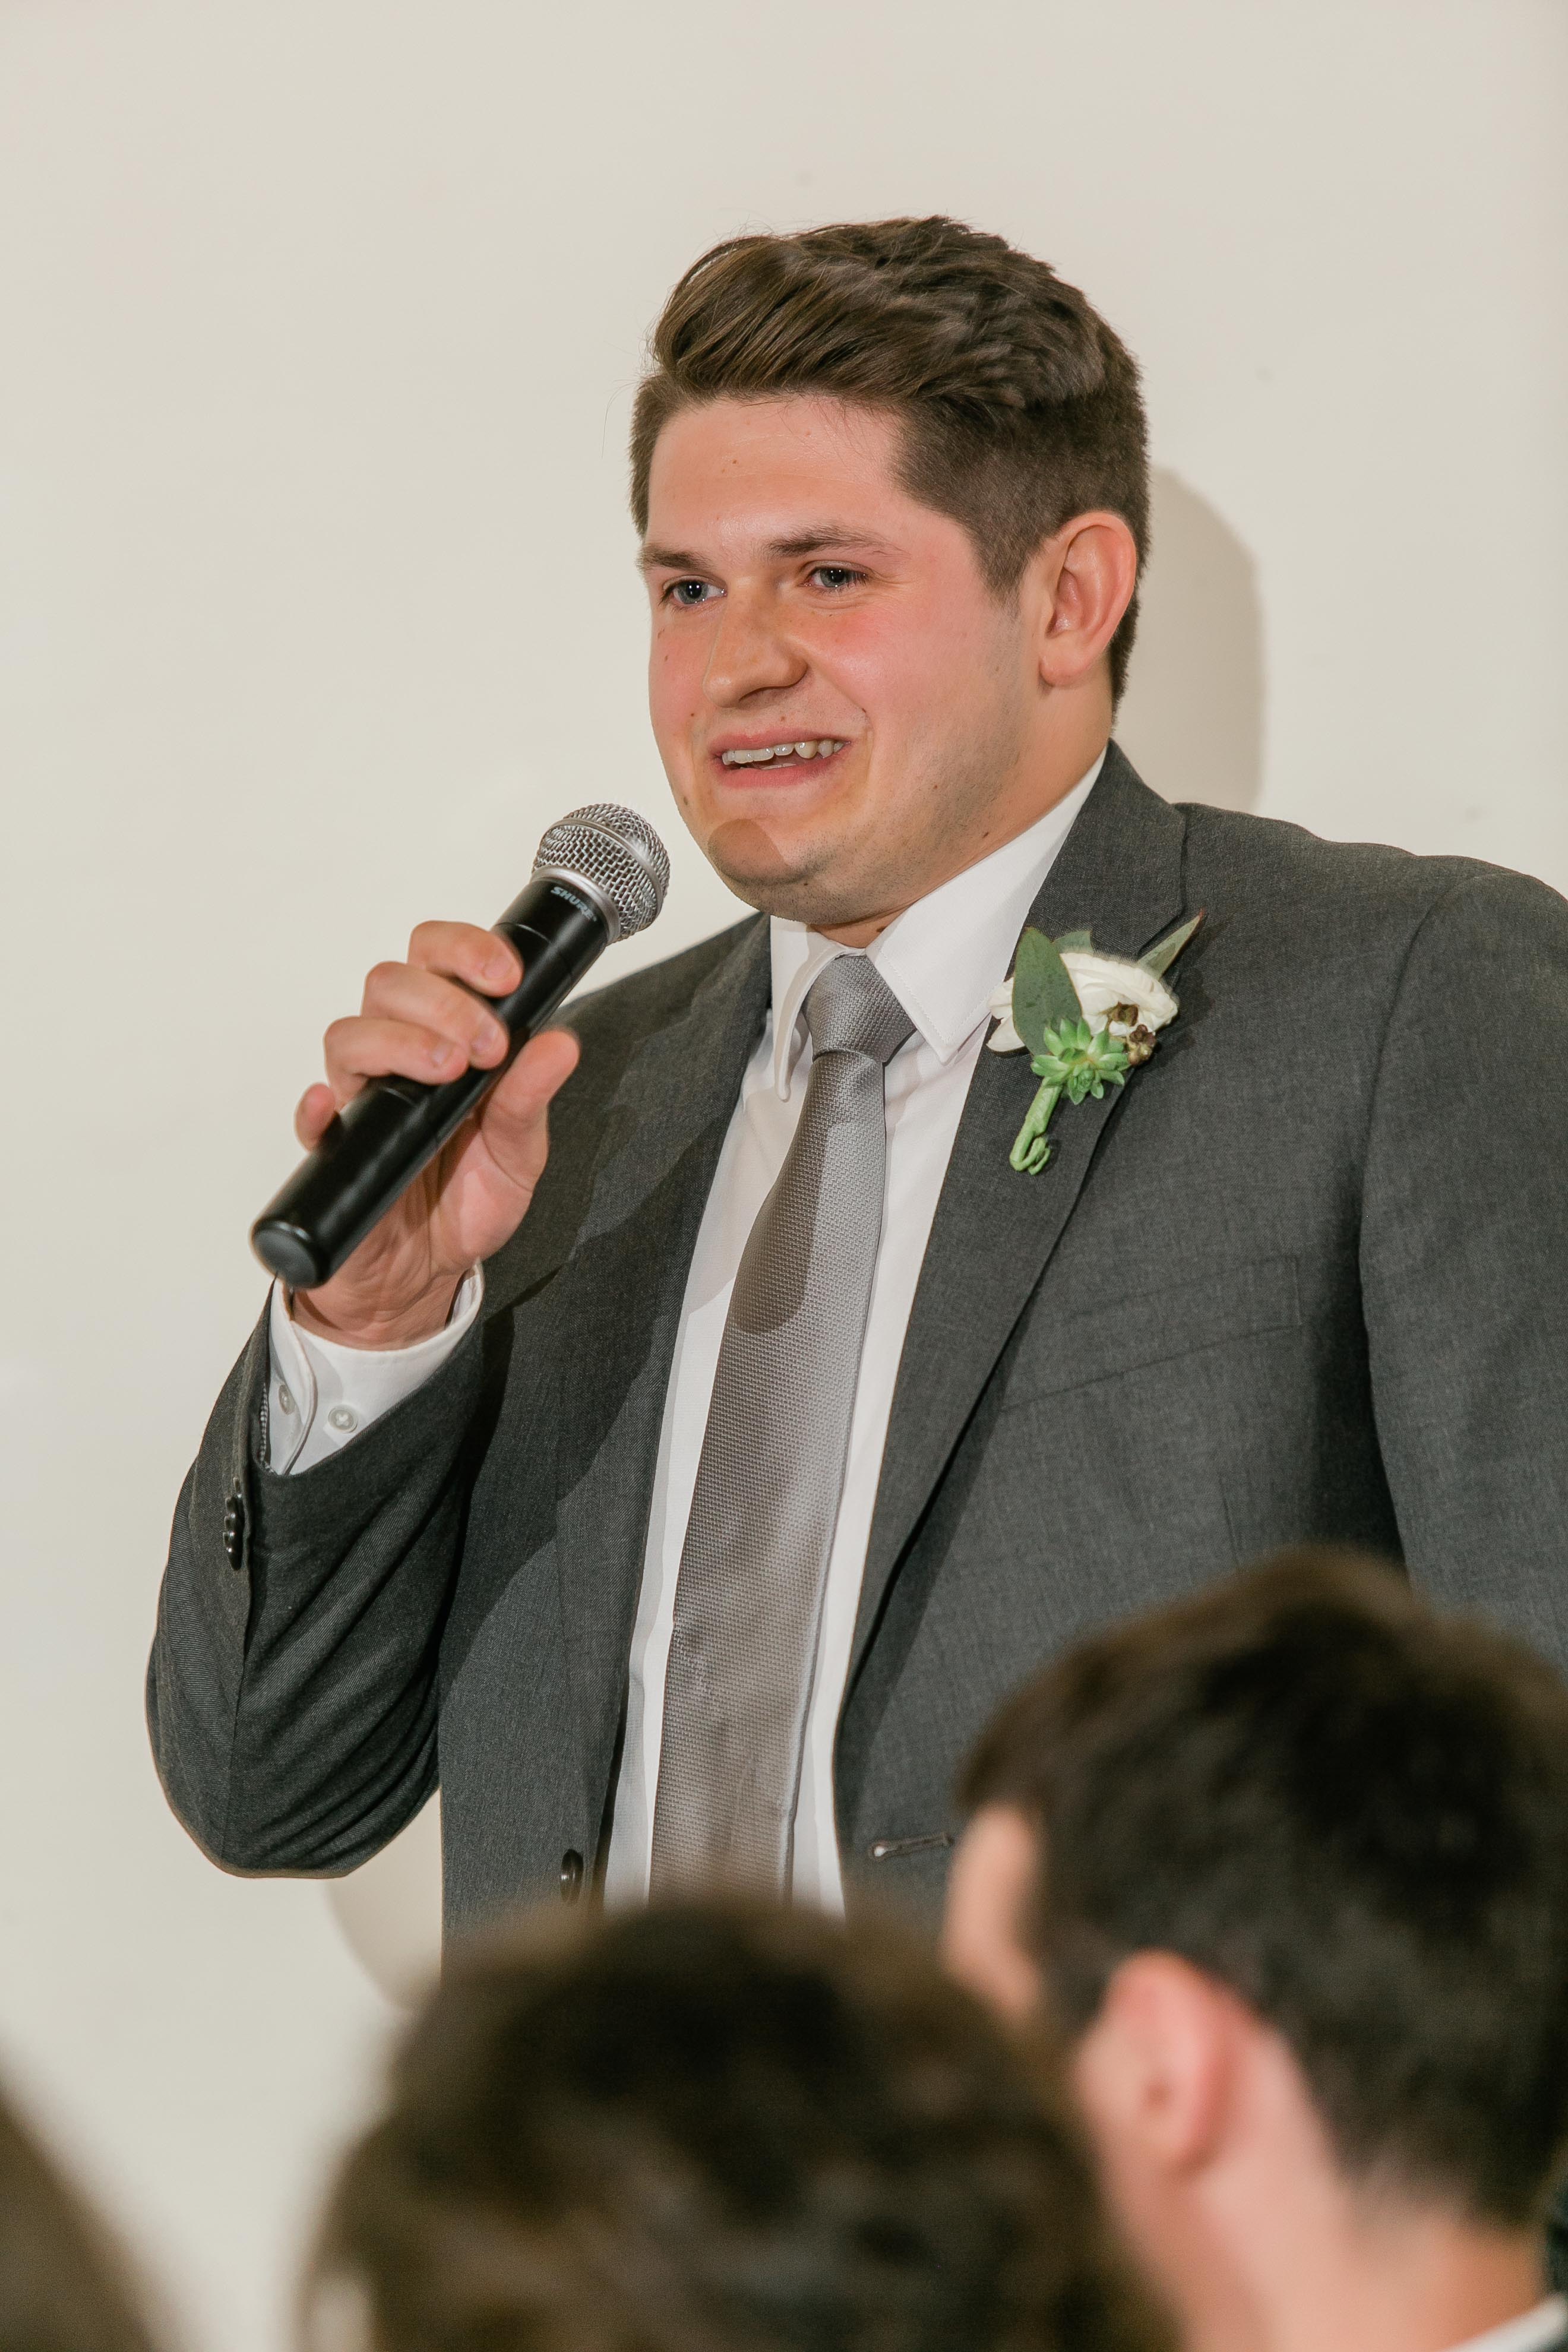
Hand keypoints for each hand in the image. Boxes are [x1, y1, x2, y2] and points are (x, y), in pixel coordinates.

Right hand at [289, 922, 580, 1347]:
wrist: (428, 1271)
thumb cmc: (467, 1200)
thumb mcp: (519, 1152)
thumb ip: (531, 1098)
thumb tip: (560, 1044)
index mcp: (445, 1037)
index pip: (437, 960)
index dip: (464, 950)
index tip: (504, 975)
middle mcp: (397, 1056)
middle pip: (389, 983)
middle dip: (443, 1000)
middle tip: (486, 1046)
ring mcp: (362, 1099)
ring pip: (350, 1035)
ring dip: (399, 1040)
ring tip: (447, 1071)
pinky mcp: (335, 1150)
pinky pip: (311, 1120)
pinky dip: (316, 1108)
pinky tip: (332, 1107)